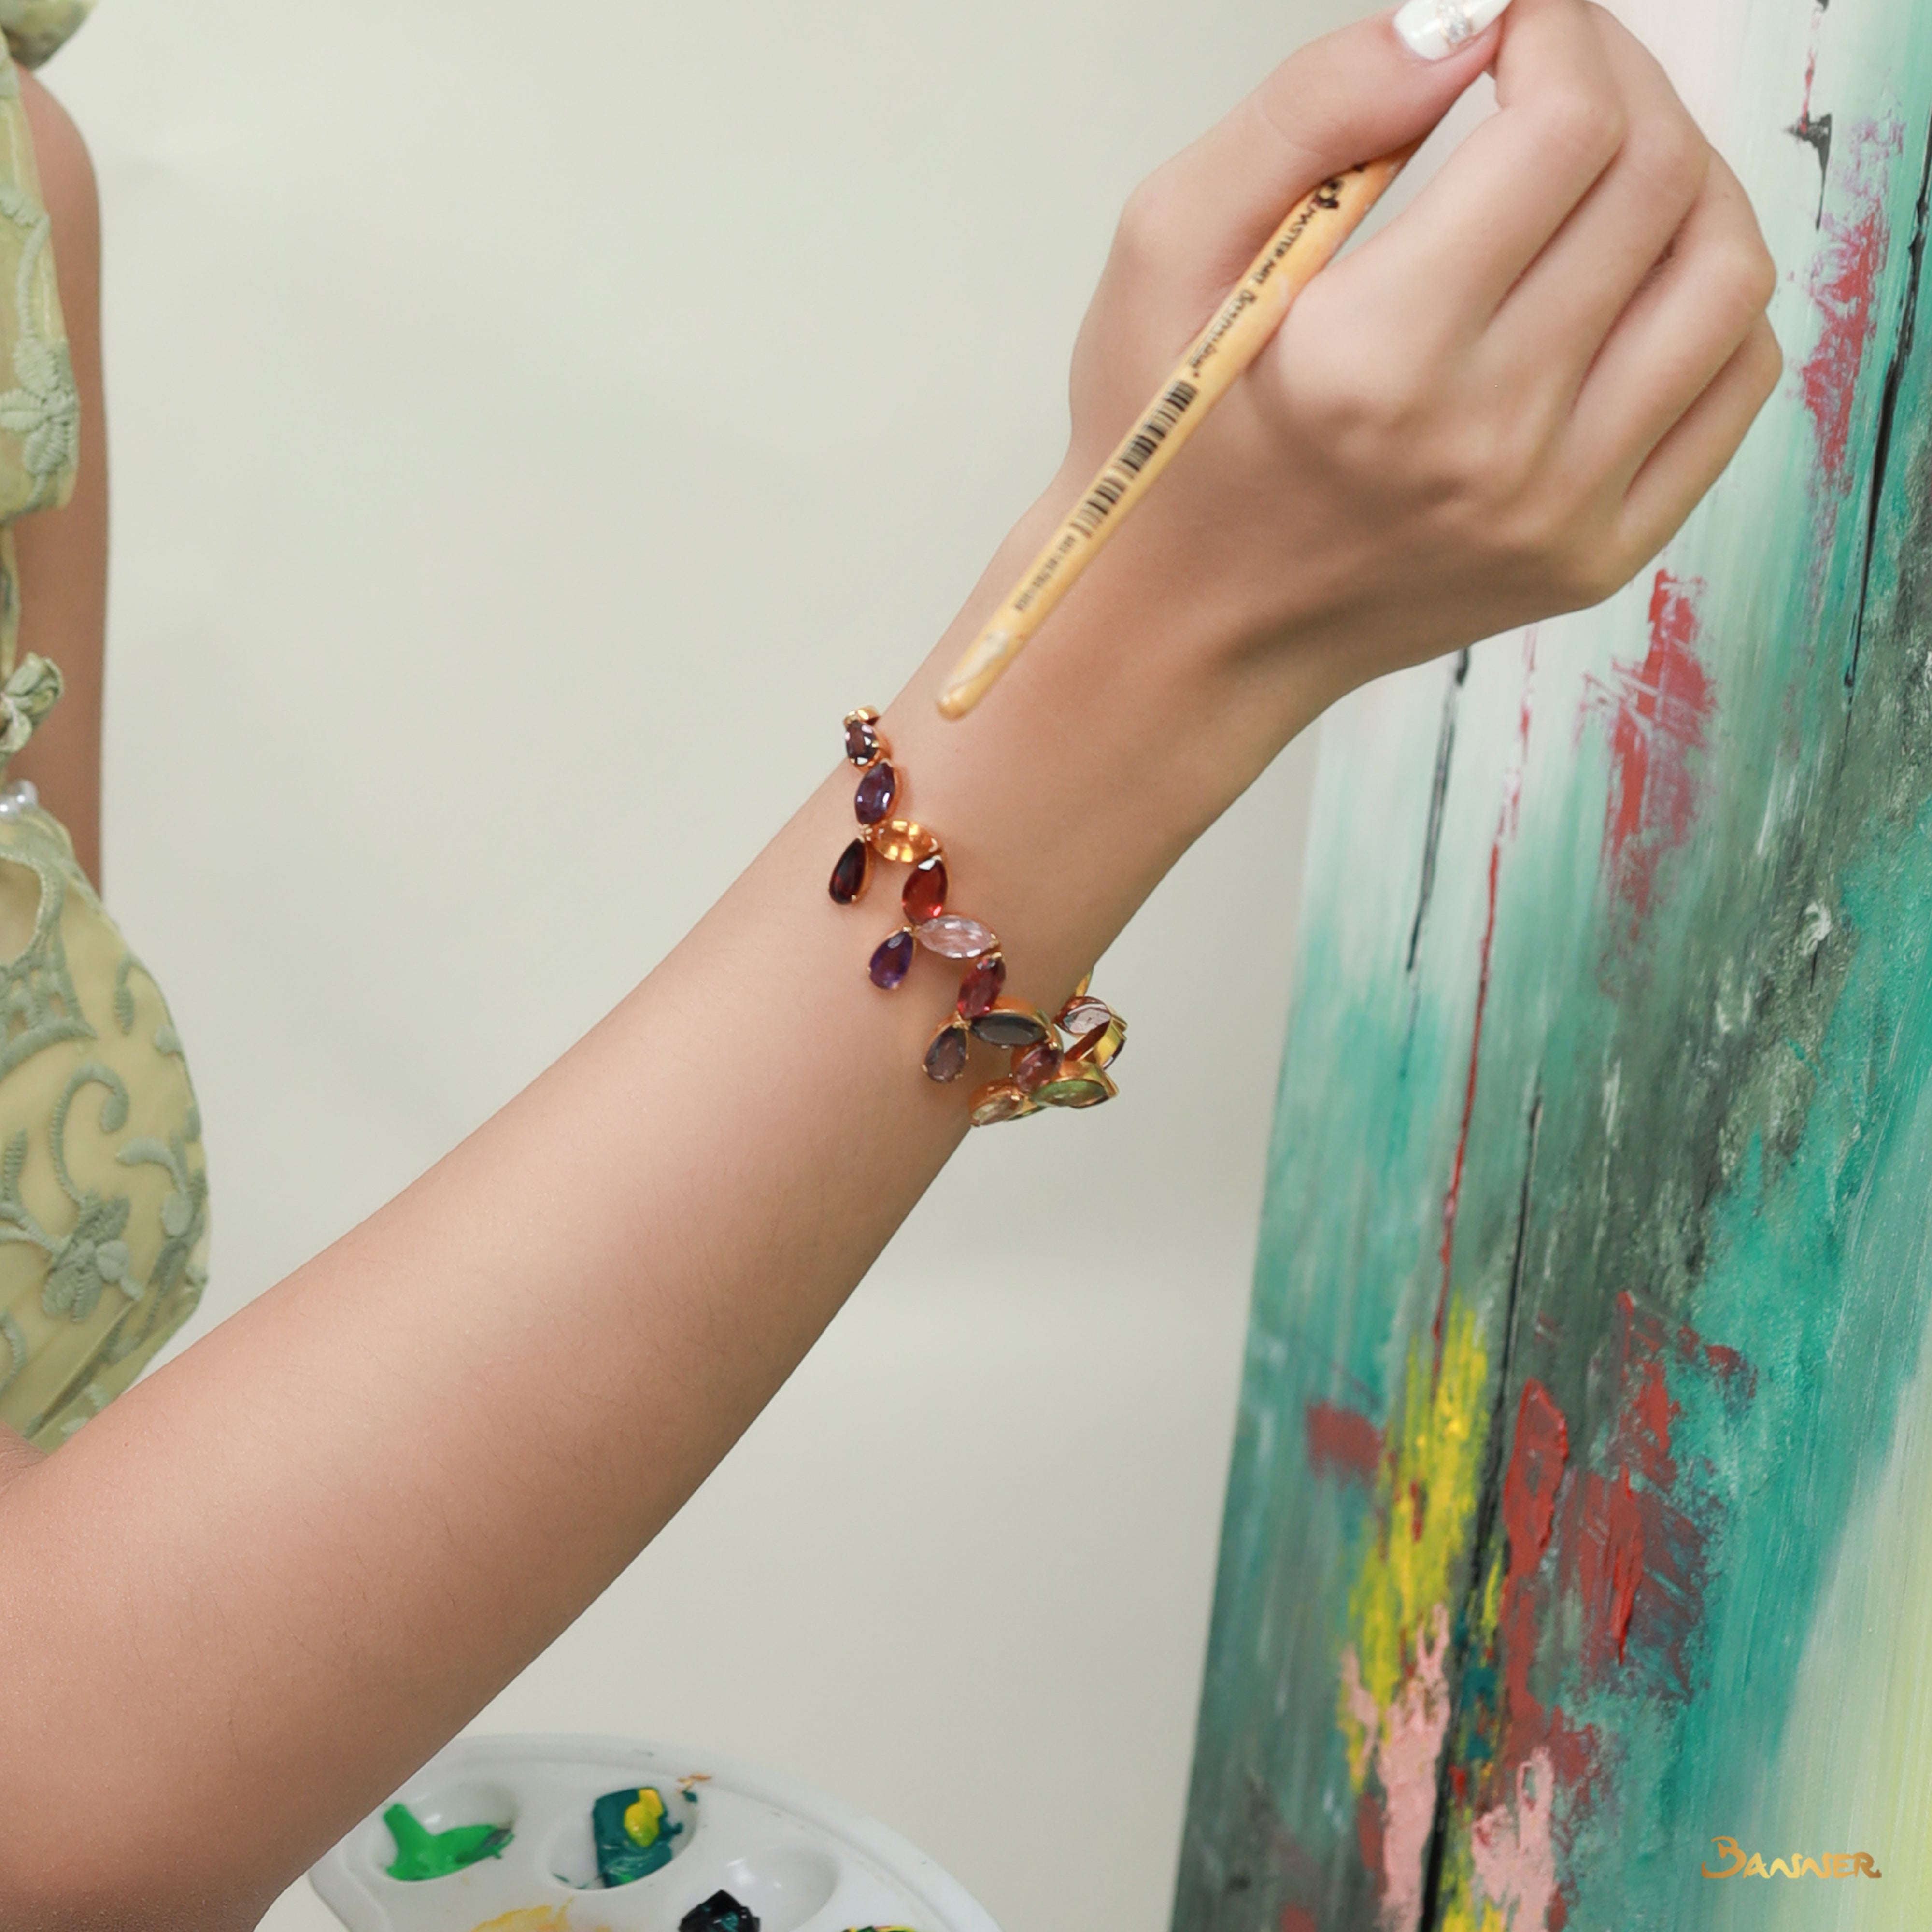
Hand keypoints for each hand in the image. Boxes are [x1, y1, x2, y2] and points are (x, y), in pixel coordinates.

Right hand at [1057, 0, 1778, 730]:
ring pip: (1725, 273)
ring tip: (1606, 163)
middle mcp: (1488, 445)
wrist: (1185, 630)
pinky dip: (1708, 297)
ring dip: (1688, 175)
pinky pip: (1732, 386)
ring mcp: (1558, 514)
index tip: (1514, 18)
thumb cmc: (1164, 438)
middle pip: (1660, 182)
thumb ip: (1308, 108)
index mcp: (1375, 361)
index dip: (1557, 29)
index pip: (1565, 129)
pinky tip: (1629, 276)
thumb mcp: (1167, 248)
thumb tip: (1460, 22)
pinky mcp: (1597, 556)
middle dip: (1621, 77)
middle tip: (1554, 66)